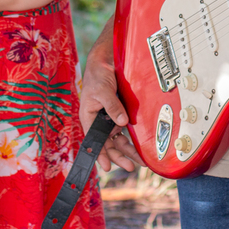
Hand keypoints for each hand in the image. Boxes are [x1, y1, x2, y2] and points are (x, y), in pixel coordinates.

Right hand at [80, 29, 140, 172]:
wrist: (106, 61)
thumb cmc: (97, 75)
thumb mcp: (102, 90)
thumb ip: (112, 106)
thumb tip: (122, 122)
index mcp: (89, 118)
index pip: (94, 141)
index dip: (100, 154)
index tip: (107, 166)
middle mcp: (99, 121)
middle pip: (108, 144)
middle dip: (119, 156)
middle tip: (130, 167)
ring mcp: (110, 118)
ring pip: (118, 139)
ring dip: (127, 150)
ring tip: (139, 162)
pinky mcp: (120, 113)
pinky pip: (125, 130)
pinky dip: (132, 139)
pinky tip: (140, 147)